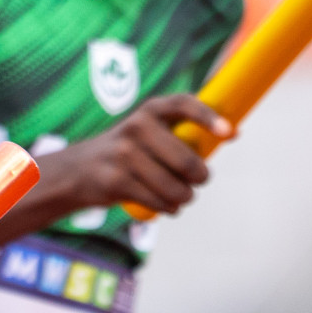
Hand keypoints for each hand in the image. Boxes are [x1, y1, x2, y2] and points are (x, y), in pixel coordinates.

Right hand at [49, 94, 231, 215]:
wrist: (78, 170)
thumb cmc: (127, 152)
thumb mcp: (148, 131)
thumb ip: (181, 131)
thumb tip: (233, 133)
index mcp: (149, 111)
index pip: (183, 104)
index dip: (208, 117)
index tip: (230, 133)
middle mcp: (136, 128)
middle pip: (186, 162)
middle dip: (199, 177)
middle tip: (198, 180)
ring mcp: (124, 155)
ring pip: (175, 187)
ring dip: (184, 197)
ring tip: (180, 196)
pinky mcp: (116, 181)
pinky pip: (159, 201)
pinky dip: (168, 208)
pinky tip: (165, 204)